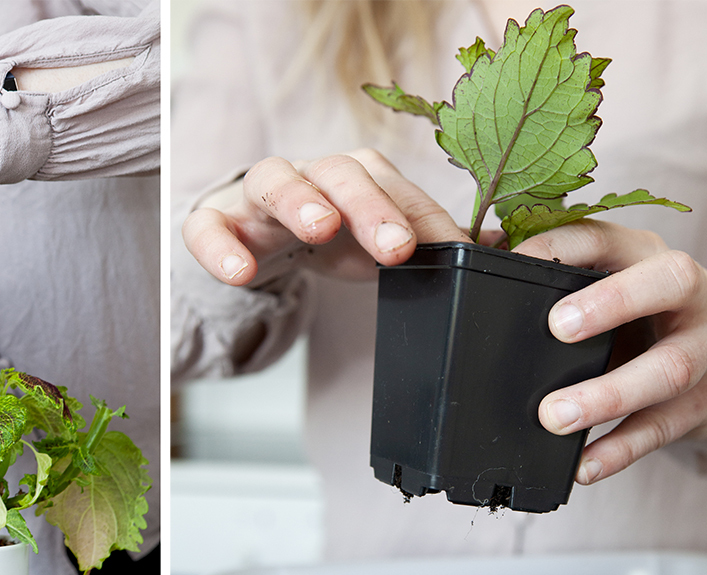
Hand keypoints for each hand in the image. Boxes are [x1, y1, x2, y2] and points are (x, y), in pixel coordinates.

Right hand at [181, 148, 468, 285]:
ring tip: (320, 229)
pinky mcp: (214, 220)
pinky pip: (208, 226)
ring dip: (299, 201)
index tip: (449, 247)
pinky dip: (220, 247)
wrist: (255, 241)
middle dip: (369, 204)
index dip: (421, 215)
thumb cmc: (329, 236)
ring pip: (274, 180)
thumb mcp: (379, 241)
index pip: (395, 186)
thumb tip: (499, 247)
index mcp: (358, 177)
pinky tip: (240, 272)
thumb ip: (430, 242)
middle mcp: (311, 174)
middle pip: (340, 171)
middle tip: (395, 245)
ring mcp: (258, 195)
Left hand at [515, 220, 706, 484]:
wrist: (706, 362)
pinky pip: (664, 428)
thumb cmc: (632, 313)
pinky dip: (621, 450)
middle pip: (666, 284)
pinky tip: (583, 465)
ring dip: (608, 395)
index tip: (517, 261)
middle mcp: (687, 293)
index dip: (563, 246)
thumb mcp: (598, 282)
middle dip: (611, 303)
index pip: (606, 236)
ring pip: (668, 368)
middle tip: (556, 329)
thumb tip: (480, 246)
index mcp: (644, 254)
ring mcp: (704, 346)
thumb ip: (548, 268)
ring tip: (554, 417)